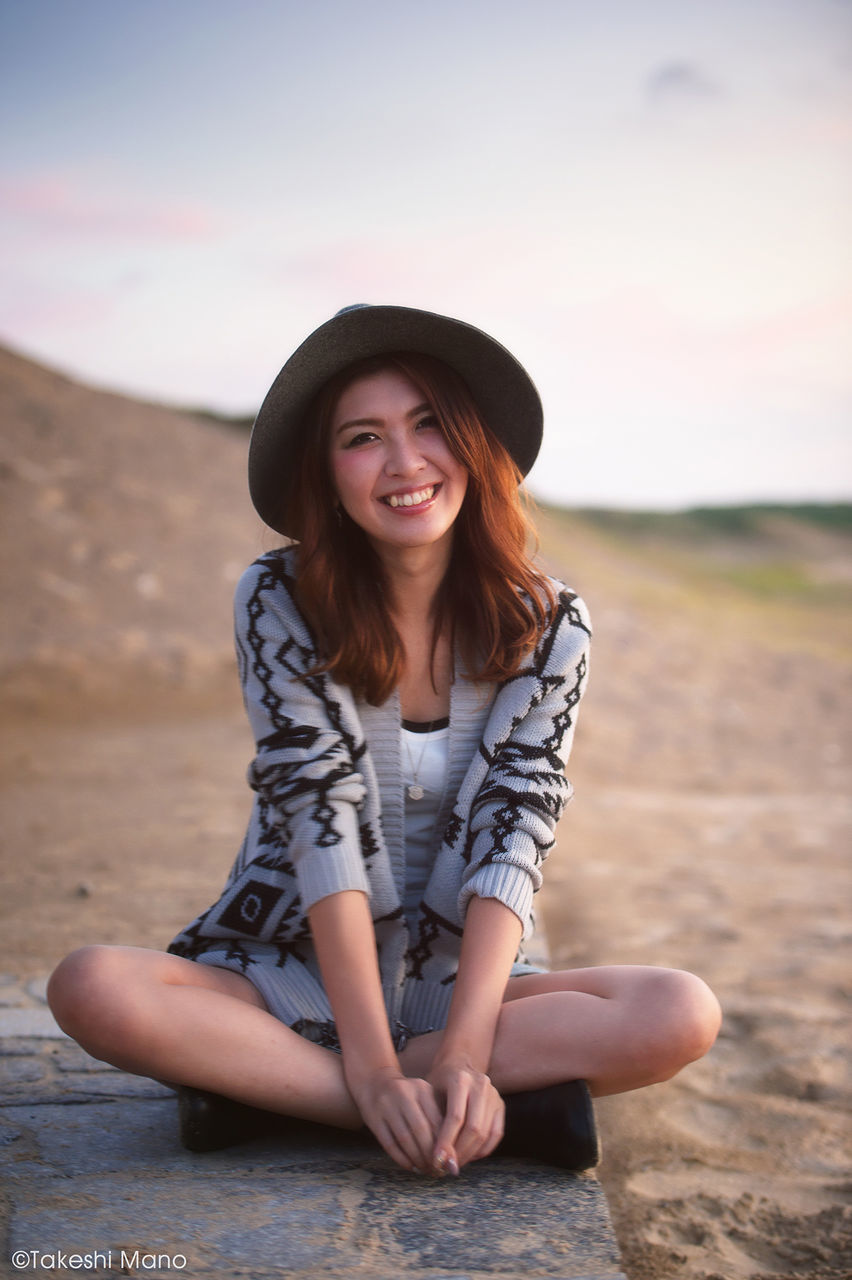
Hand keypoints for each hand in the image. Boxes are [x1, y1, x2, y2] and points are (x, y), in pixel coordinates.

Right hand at [348, 1065, 442, 1173]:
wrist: (375, 1082)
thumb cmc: (408, 1096)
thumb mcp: (424, 1098)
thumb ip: (438, 1119)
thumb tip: (451, 1154)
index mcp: (422, 1089)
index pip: (437, 1121)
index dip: (444, 1145)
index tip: (449, 1161)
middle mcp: (404, 1094)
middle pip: (421, 1130)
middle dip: (430, 1155)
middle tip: (437, 1170)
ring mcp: (387, 1106)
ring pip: (405, 1139)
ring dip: (417, 1159)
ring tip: (425, 1169)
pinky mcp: (374, 1118)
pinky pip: (389, 1144)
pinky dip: (401, 1159)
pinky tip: (410, 1166)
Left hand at [428, 1060, 504, 1174]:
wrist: (458, 1064)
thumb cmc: (439, 1083)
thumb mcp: (431, 1095)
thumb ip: (434, 1122)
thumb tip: (438, 1159)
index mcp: (460, 1079)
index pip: (455, 1117)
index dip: (446, 1142)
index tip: (437, 1160)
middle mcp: (481, 1084)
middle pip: (474, 1128)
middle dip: (460, 1152)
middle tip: (447, 1167)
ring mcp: (494, 1094)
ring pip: (486, 1133)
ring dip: (471, 1154)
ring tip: (456, 1163)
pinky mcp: (501, 1104)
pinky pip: (496, 1134)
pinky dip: (483, 1149)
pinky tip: (470, 1155)